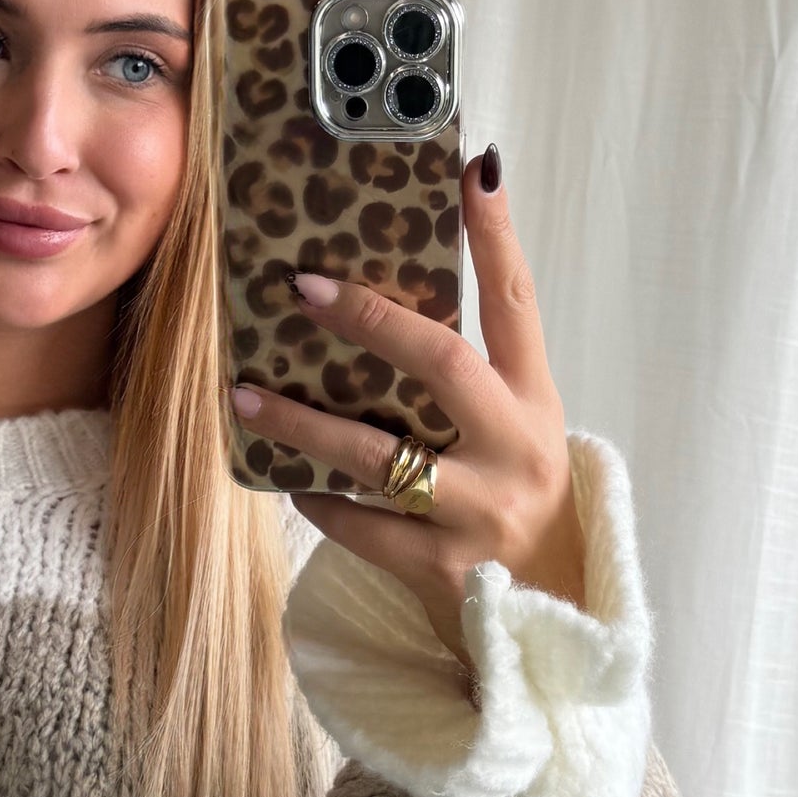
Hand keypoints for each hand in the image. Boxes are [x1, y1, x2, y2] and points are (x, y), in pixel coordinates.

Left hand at [230, 146, 584, 664]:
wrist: (554, 628)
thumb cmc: (518, 510)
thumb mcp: (514, 438)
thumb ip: (467, 383)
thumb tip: (380, 308)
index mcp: (535, 404)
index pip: (518, 302)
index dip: (495, 234)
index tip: (471, 167)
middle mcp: (516, 451)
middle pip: (443, 365)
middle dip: (370, 322)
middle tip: (304, 288)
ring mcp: (481, 513)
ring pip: (379, 456)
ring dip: (303, 423)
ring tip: (243, 396)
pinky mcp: (444, 571)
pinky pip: (359, 525)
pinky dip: (317, 498)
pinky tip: (283, 476)